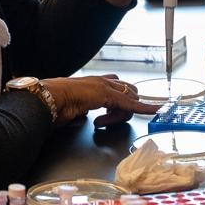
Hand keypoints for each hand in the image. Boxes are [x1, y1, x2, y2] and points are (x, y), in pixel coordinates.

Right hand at [40, 74, 156, 126]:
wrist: (48, 99)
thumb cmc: (54, 104)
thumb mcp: (73, 107)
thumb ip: (81, 108)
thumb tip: (83, 113)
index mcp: (93, 84)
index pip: (117, 88)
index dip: (125, 100)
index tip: (128, 108)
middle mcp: (102, 81)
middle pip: (127, 93)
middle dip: (122, 108)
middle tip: (102, 121)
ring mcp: (106, 86)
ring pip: (128, 99)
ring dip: (119, 115)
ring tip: (100, 122)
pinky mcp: (109, 95)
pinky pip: (132, 104)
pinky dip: (146, 108)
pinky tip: (156, 110)